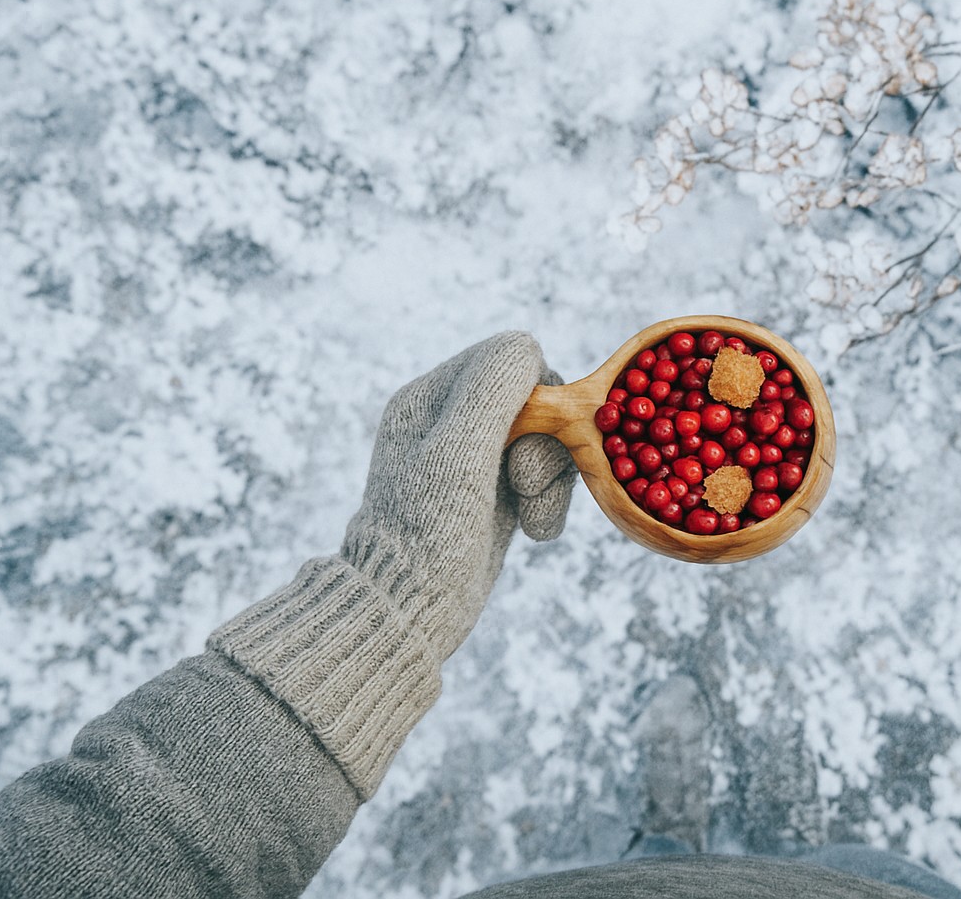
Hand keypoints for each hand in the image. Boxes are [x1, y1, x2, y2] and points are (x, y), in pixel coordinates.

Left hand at [340, 331, 574, 660]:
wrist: (409, 615)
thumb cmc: (426, 534)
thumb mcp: (458, 452)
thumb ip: (492, 389)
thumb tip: (525, 345)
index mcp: (429, 397)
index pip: (511, 358)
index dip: (535, 396)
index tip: (518, 445)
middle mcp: (452, 419)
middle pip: (538, 397)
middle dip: (546, 443)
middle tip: (523, 485)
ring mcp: (476, 457)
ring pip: (549, 438)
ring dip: (552, 480)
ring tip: (529, 518)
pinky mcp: (497, 493)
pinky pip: (547, 476)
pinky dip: (550, 503)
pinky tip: (532, 531)